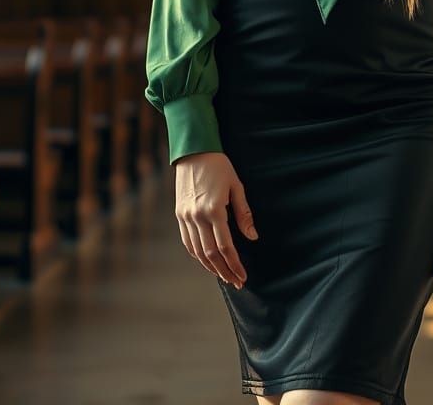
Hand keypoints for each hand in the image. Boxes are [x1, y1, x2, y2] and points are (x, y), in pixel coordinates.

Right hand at [173, 151, 258, 288]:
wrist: (194, 151)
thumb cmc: (219, 166)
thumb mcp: (236, 186)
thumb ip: (243, 213)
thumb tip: (252, 236)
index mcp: (214, 210)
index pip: (226, 247)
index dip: (235, 264)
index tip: (243, 276)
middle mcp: (197, 216)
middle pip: (211, 254)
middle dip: (224, 271)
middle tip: (236, 281)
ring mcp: (185, 216)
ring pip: (197, 251)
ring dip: (210, 267)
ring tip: (223, 275)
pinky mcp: (179, 214)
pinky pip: (187, 241)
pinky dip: (197, 255)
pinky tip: (207, 260)